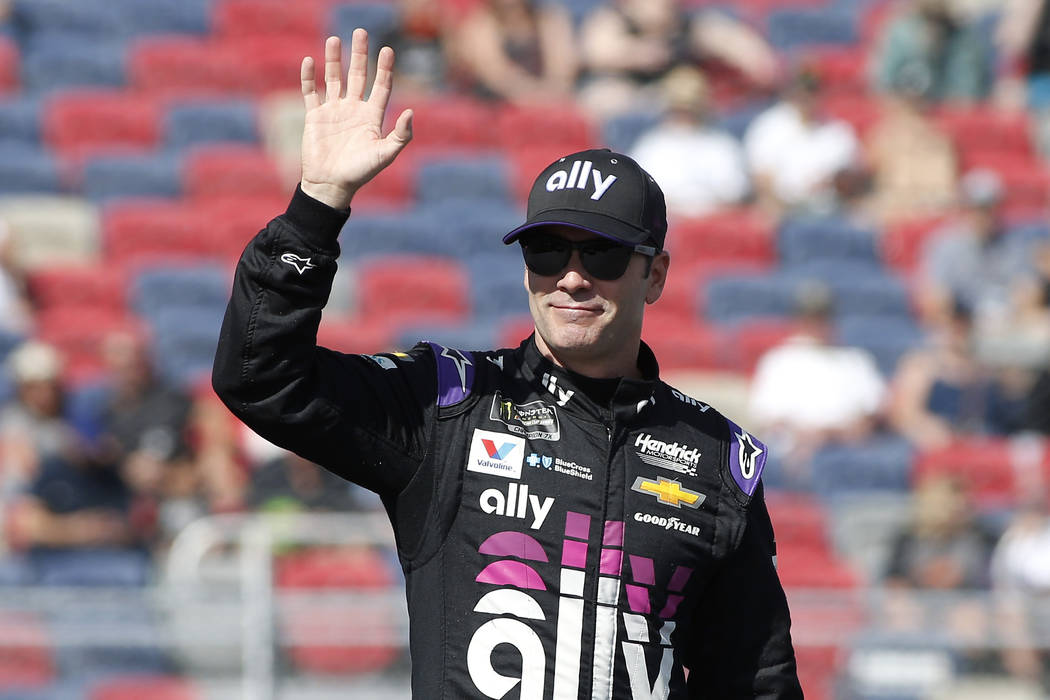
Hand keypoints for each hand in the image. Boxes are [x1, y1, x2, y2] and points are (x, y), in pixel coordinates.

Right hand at [300, 30, 412, 209]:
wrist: (331, 185)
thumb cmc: (360, 172)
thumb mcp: (385, 155)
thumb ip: (400, 135)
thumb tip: (411, 112)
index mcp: (372, 116)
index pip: (381, 86)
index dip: (385, 68)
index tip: (388, 49)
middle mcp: (353, 109)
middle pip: (358, 75)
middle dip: (359, 54)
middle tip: (361, 32)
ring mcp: (333, 111)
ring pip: (334, 79)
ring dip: (334, 60)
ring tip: (334, 39)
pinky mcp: (315, 116)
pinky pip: (311, 92)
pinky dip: (309, 77)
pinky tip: (311, 61)